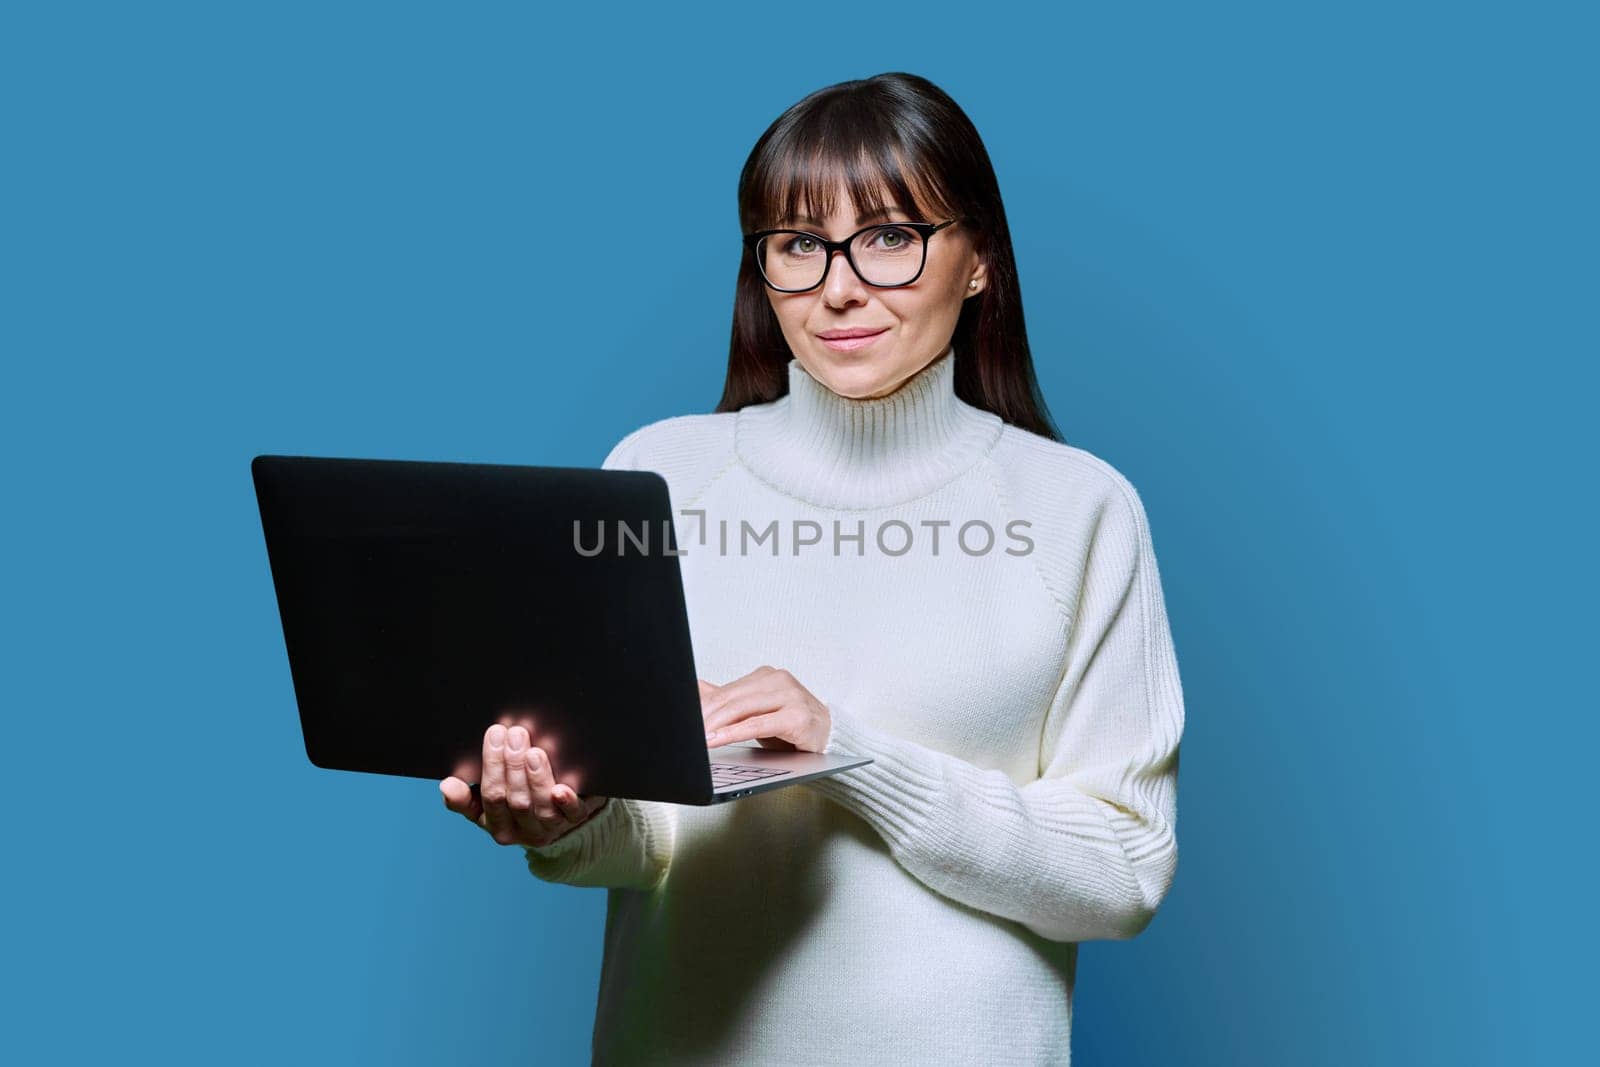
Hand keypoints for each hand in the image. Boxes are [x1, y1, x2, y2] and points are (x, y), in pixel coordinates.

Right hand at [440, 723, 608, 847]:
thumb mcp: (486, 804)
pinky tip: (562, 789)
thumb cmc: (515, 801)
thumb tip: (447, 786)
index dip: (492, 766)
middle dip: (513, 766)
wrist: (559, 818)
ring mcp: (551, 828)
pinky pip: (573, 815)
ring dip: (536, 778)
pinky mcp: (576, 821)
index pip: (491, 797)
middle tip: (515, 734)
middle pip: (516, 800)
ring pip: (541, 807)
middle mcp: (524, 831)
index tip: (494, 734)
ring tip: (534, 752)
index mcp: (498, 826)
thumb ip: (464, 797)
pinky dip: (566, 802)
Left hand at [699, 666, 831, 752]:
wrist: (828, 735)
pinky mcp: (798, 716)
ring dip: (716, 725)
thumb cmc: (792, 724)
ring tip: (699, 738)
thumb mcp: (757, 711)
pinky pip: (758, 724)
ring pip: (742, 709)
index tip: (686, 720)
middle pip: (731, 699)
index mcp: (767, 676)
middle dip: (706, 716)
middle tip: (689, 731)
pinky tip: (719, 739)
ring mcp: (790, 696)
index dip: (703, 706)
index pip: (726, 691)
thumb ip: (730, 700)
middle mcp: (779, 681)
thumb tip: (698, 690)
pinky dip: (734, 733)